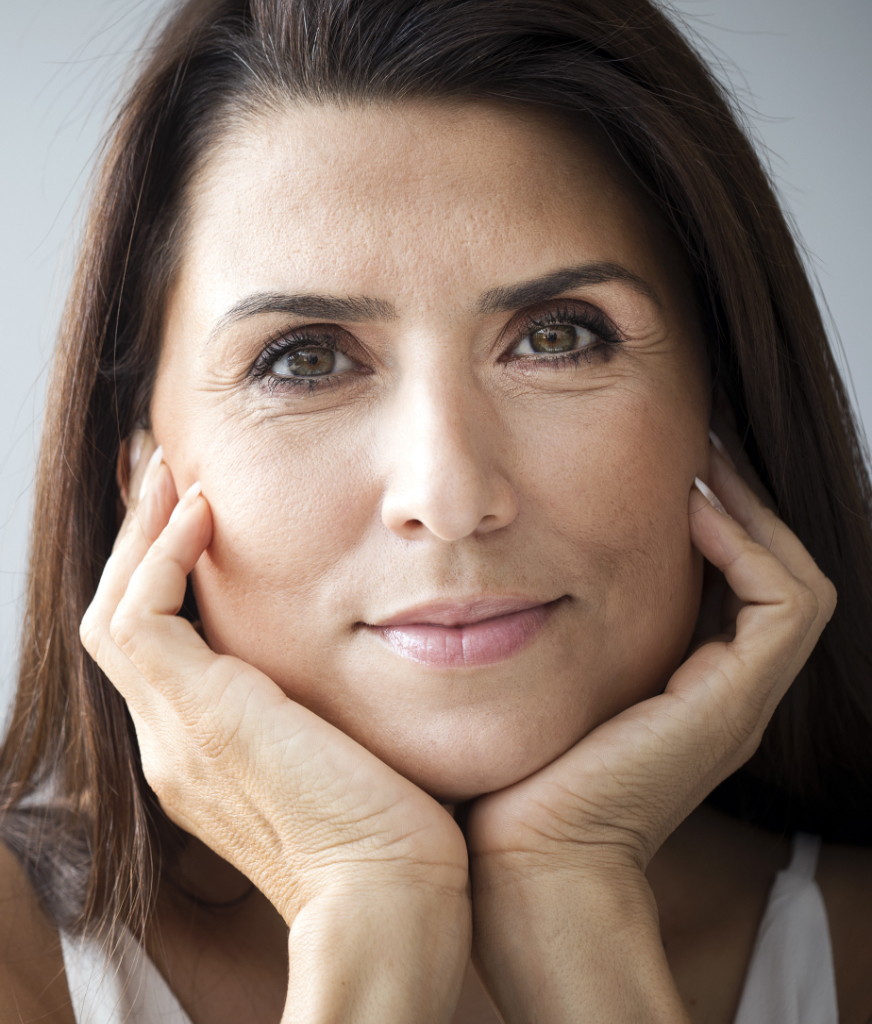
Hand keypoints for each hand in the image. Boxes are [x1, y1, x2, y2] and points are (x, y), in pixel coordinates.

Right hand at [81, 433, 469, 1021]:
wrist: (388, 893)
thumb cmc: (390, 826)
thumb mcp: (340, 747)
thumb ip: (316, 702)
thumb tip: (350, 644)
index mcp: (203, 749)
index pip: (158, 645)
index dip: (163, 575)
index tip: (195, 514)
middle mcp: (171, 741)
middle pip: (121, 620)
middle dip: (140, 544)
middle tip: (168, 475)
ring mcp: (174, 734)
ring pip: (116, 612)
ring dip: (142, 538)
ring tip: (176, 475)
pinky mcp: (198, 718)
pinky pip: (143, 619)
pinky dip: (162, 559)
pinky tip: (203, 513)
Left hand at [465, 436, 835, 1021]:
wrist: (528, 861)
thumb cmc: (516, 779)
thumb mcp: (540, 688)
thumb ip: (549, 636)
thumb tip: (508, 572)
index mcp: (688, 690)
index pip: (732, 586)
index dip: (716, 525)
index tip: (672, 472)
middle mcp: (725, 694)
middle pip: (771, 576)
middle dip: (739, 508)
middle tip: (700, 451)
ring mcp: (738, 701)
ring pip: (791, 581)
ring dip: (751, 517)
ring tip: (703, 467)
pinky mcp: (733, 703)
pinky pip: (780, 604)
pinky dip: (746, 550)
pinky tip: (691, 512)